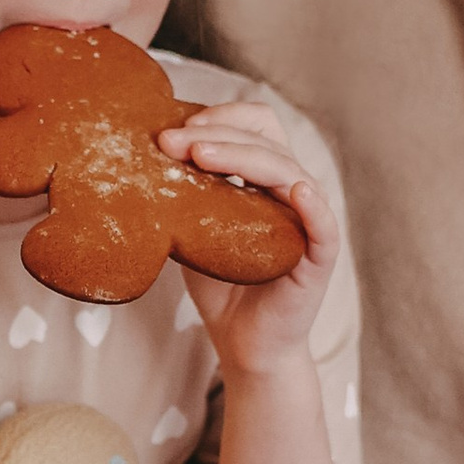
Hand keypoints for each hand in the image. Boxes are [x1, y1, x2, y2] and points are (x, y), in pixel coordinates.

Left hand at [156, 100, 339, 375]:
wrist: (242, 345)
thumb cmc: (221, 287)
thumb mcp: (194, 230)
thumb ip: (184, 194)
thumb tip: (139, 156)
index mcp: (265, 179)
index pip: (256, 126)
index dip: (220, 118)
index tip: (174, 130)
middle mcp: (292, 192)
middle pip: (267, 141)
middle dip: (217, 134)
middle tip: (171, 142)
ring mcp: (309, 222)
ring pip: (288, 172)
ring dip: (244, 157)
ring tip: (201, 156)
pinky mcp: (320, 258)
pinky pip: (325, 226)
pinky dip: (313, 206)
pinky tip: (295, 192)